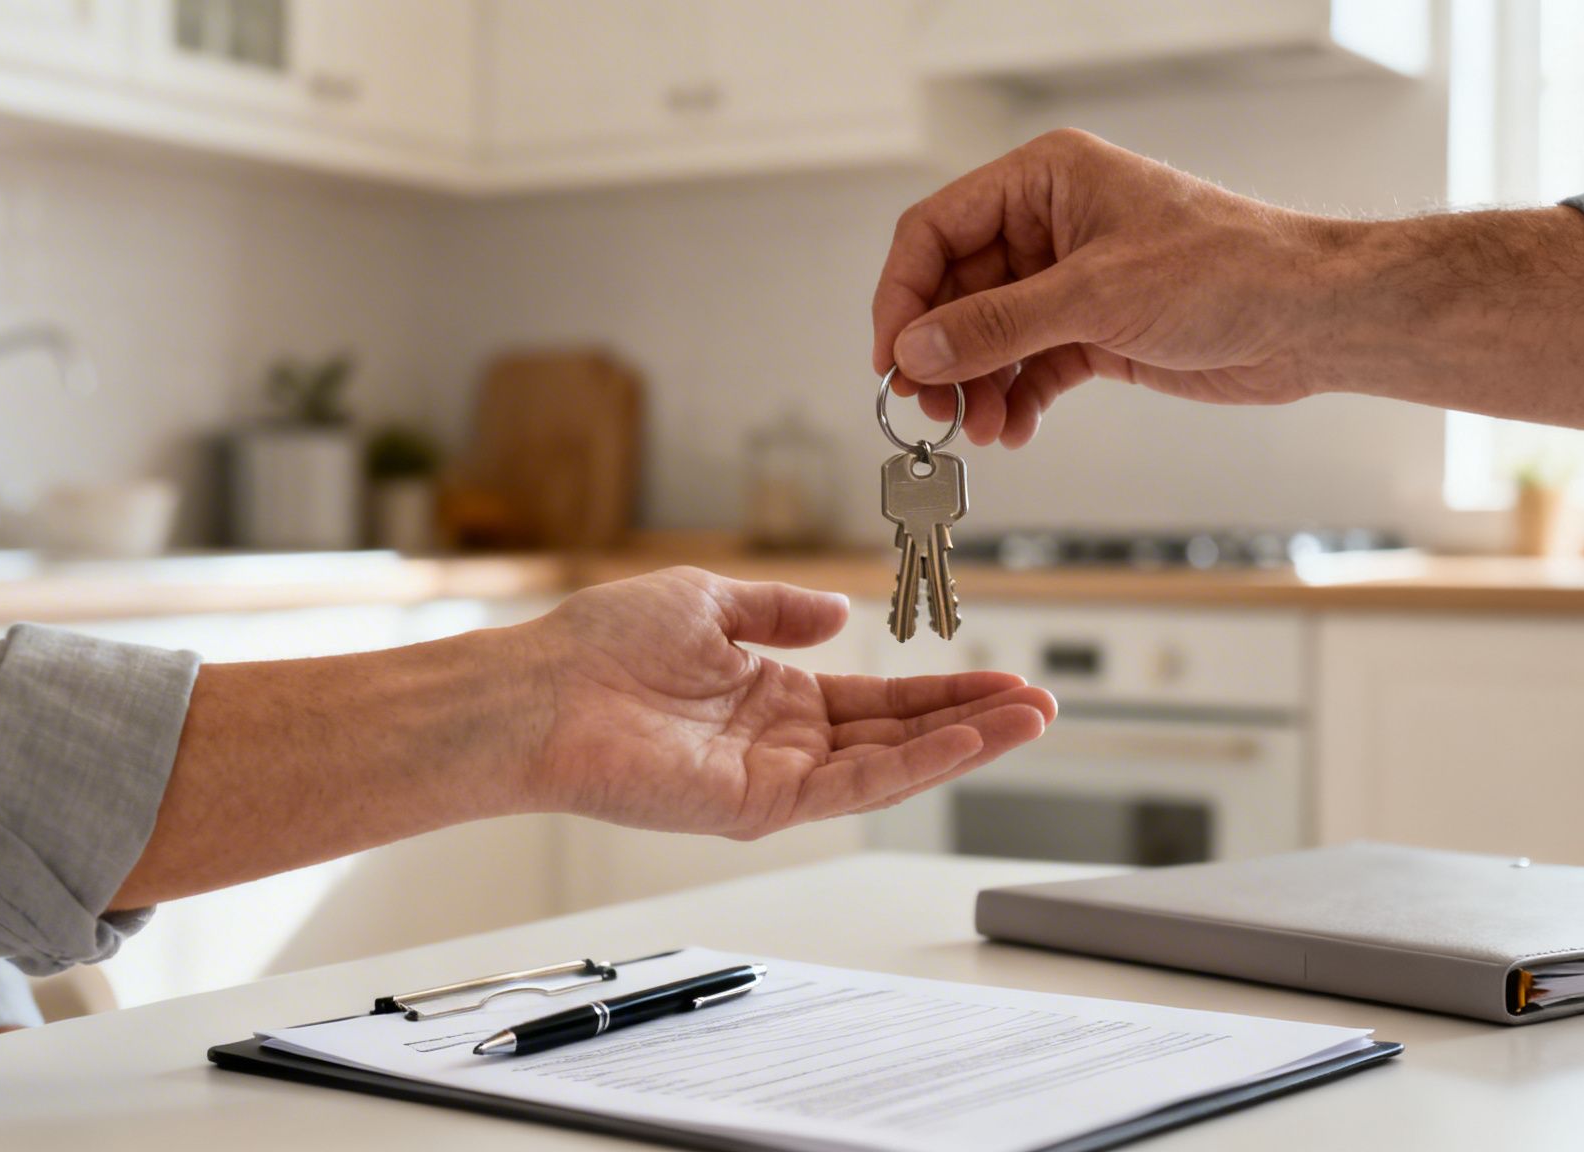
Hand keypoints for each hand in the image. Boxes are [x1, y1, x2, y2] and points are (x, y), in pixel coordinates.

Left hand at [521, 567, 1054, 837]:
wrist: (540, 688)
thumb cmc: (599, 645)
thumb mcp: (707, 600)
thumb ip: (777, 609)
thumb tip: (839, 611)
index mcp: (772, 695)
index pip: (879, 698)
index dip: (943, 687)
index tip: (1003, 675)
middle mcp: (782, 742)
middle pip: (899, 733)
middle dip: (973, 718)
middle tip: (1043, 704)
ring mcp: (774, 778)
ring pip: (890, 764)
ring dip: (964, 743)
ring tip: (1029, 719)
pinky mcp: (758, 804)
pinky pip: (852, 786)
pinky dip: (914, 766)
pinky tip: (964, 740)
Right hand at [874, 128, 1340, 447]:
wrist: (1308, 318)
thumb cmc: (1228, 271)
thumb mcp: (1096, 297)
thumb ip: (996, 326)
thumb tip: (915, 351)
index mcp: (1044, 180)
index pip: (937, 230)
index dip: (904, 295)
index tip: (891, 358)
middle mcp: (1049, 224)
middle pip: (956, 291)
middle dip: (941, 354)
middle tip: (931, 408)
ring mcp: (1070, 281)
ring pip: (989, 337)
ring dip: (976, 386)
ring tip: (979, 429)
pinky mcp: (1094, 330)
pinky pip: (1029, 366)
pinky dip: (1015, 399)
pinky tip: (1013, 429)